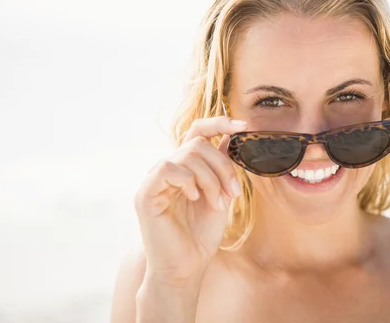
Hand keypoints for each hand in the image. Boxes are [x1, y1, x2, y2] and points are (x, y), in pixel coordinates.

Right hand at [134, 117, 245, 284]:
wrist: (186, 268)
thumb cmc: (200, 235)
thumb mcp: (219, 195)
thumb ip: (222, 168)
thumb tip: (230, 138)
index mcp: (185, 167)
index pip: (197, 132)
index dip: (219, 122)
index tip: (244, 126)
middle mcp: (167, 169)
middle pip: (198, 144)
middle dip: (222, 167)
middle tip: (233, 193)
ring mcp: (154, 180)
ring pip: (187, 155)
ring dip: (211, 179)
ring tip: (217, 203)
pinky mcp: (145, 193)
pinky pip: (168, 168)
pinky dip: (188, 181)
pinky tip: (195, 199)